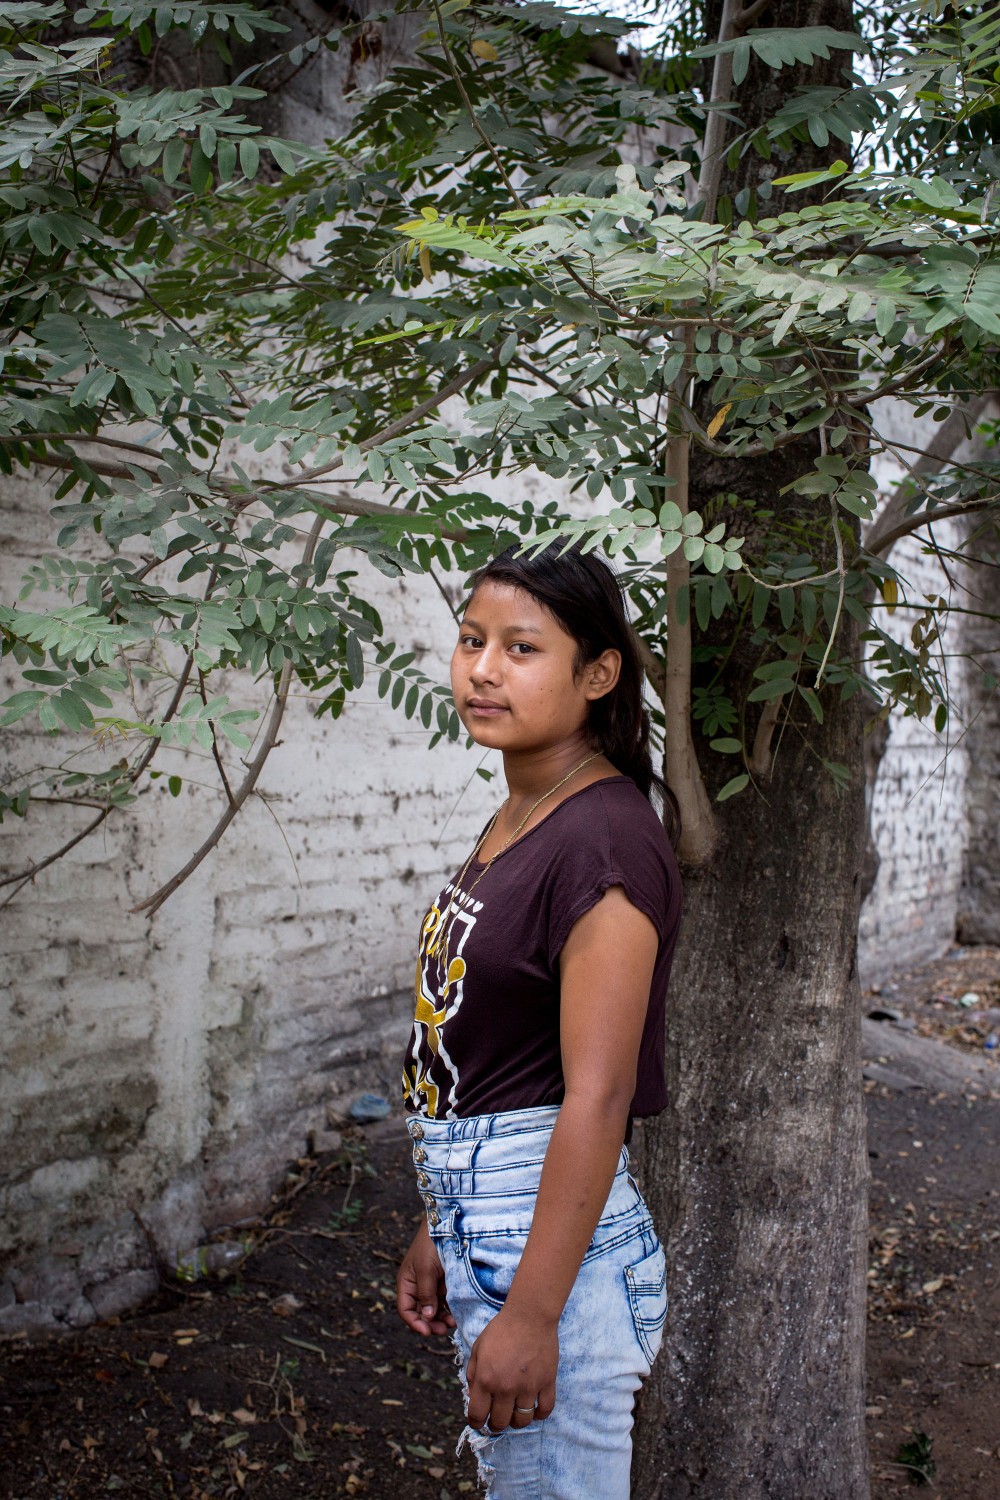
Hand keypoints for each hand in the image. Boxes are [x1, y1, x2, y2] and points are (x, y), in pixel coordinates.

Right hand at [396, 1219, 455, 1335]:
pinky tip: (456, 1313)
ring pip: (433, 1310)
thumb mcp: (426, 1269)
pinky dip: (448, 1309)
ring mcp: (431, 1285)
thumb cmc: (431, 1244)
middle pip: (420, 1313)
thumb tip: (427, 1317)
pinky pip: (444, 1301)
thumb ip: (426, 1293)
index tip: (427, 1331)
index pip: (406, 1310)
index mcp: (406, 1283)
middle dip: (430, 1323)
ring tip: (452, 1322)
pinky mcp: (443, 1282)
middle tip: (444, 1329)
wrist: (446, 1224)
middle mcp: (417, 1286)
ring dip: (441, 1318)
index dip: (415, 1323)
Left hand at [465, 1306, 557, 1432]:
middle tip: (497, 1418)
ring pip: (522, 1421)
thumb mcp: (478, 1348)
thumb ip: (473, 1374)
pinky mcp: (547, 1382)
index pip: (477, 1415)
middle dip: (496, 1424)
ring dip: (516, 1421)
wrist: (529, 1315)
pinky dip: (540, 1414)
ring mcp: (528, 1387)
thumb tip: (473, 1397)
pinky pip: (545, 1410)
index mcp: (486, 1379)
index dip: (476, 1422)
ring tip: (515, 1413)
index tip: (479, 1421)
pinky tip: (534, 1408)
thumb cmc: (501, 1330)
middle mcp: (506, 1387)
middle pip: (500, 1423)